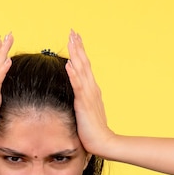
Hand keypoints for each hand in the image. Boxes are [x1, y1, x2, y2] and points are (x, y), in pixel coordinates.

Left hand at [65, 30, 114, 155]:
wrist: (103, 142)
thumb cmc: (93, 130)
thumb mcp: (86, 111)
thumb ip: (82, 100)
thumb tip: (76, 93)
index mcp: (91, 90)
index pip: (85, 67)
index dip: (80, 52)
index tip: (75, 38)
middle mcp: (92, 89)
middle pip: (84, 63)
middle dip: (78, 47)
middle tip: (72, 31)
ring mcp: (89, 95)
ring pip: (82, 70)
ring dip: (76, 55)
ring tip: (71, 41)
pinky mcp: (84, 104)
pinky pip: (78, 86)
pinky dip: (74, 74)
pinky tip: (70, 64)